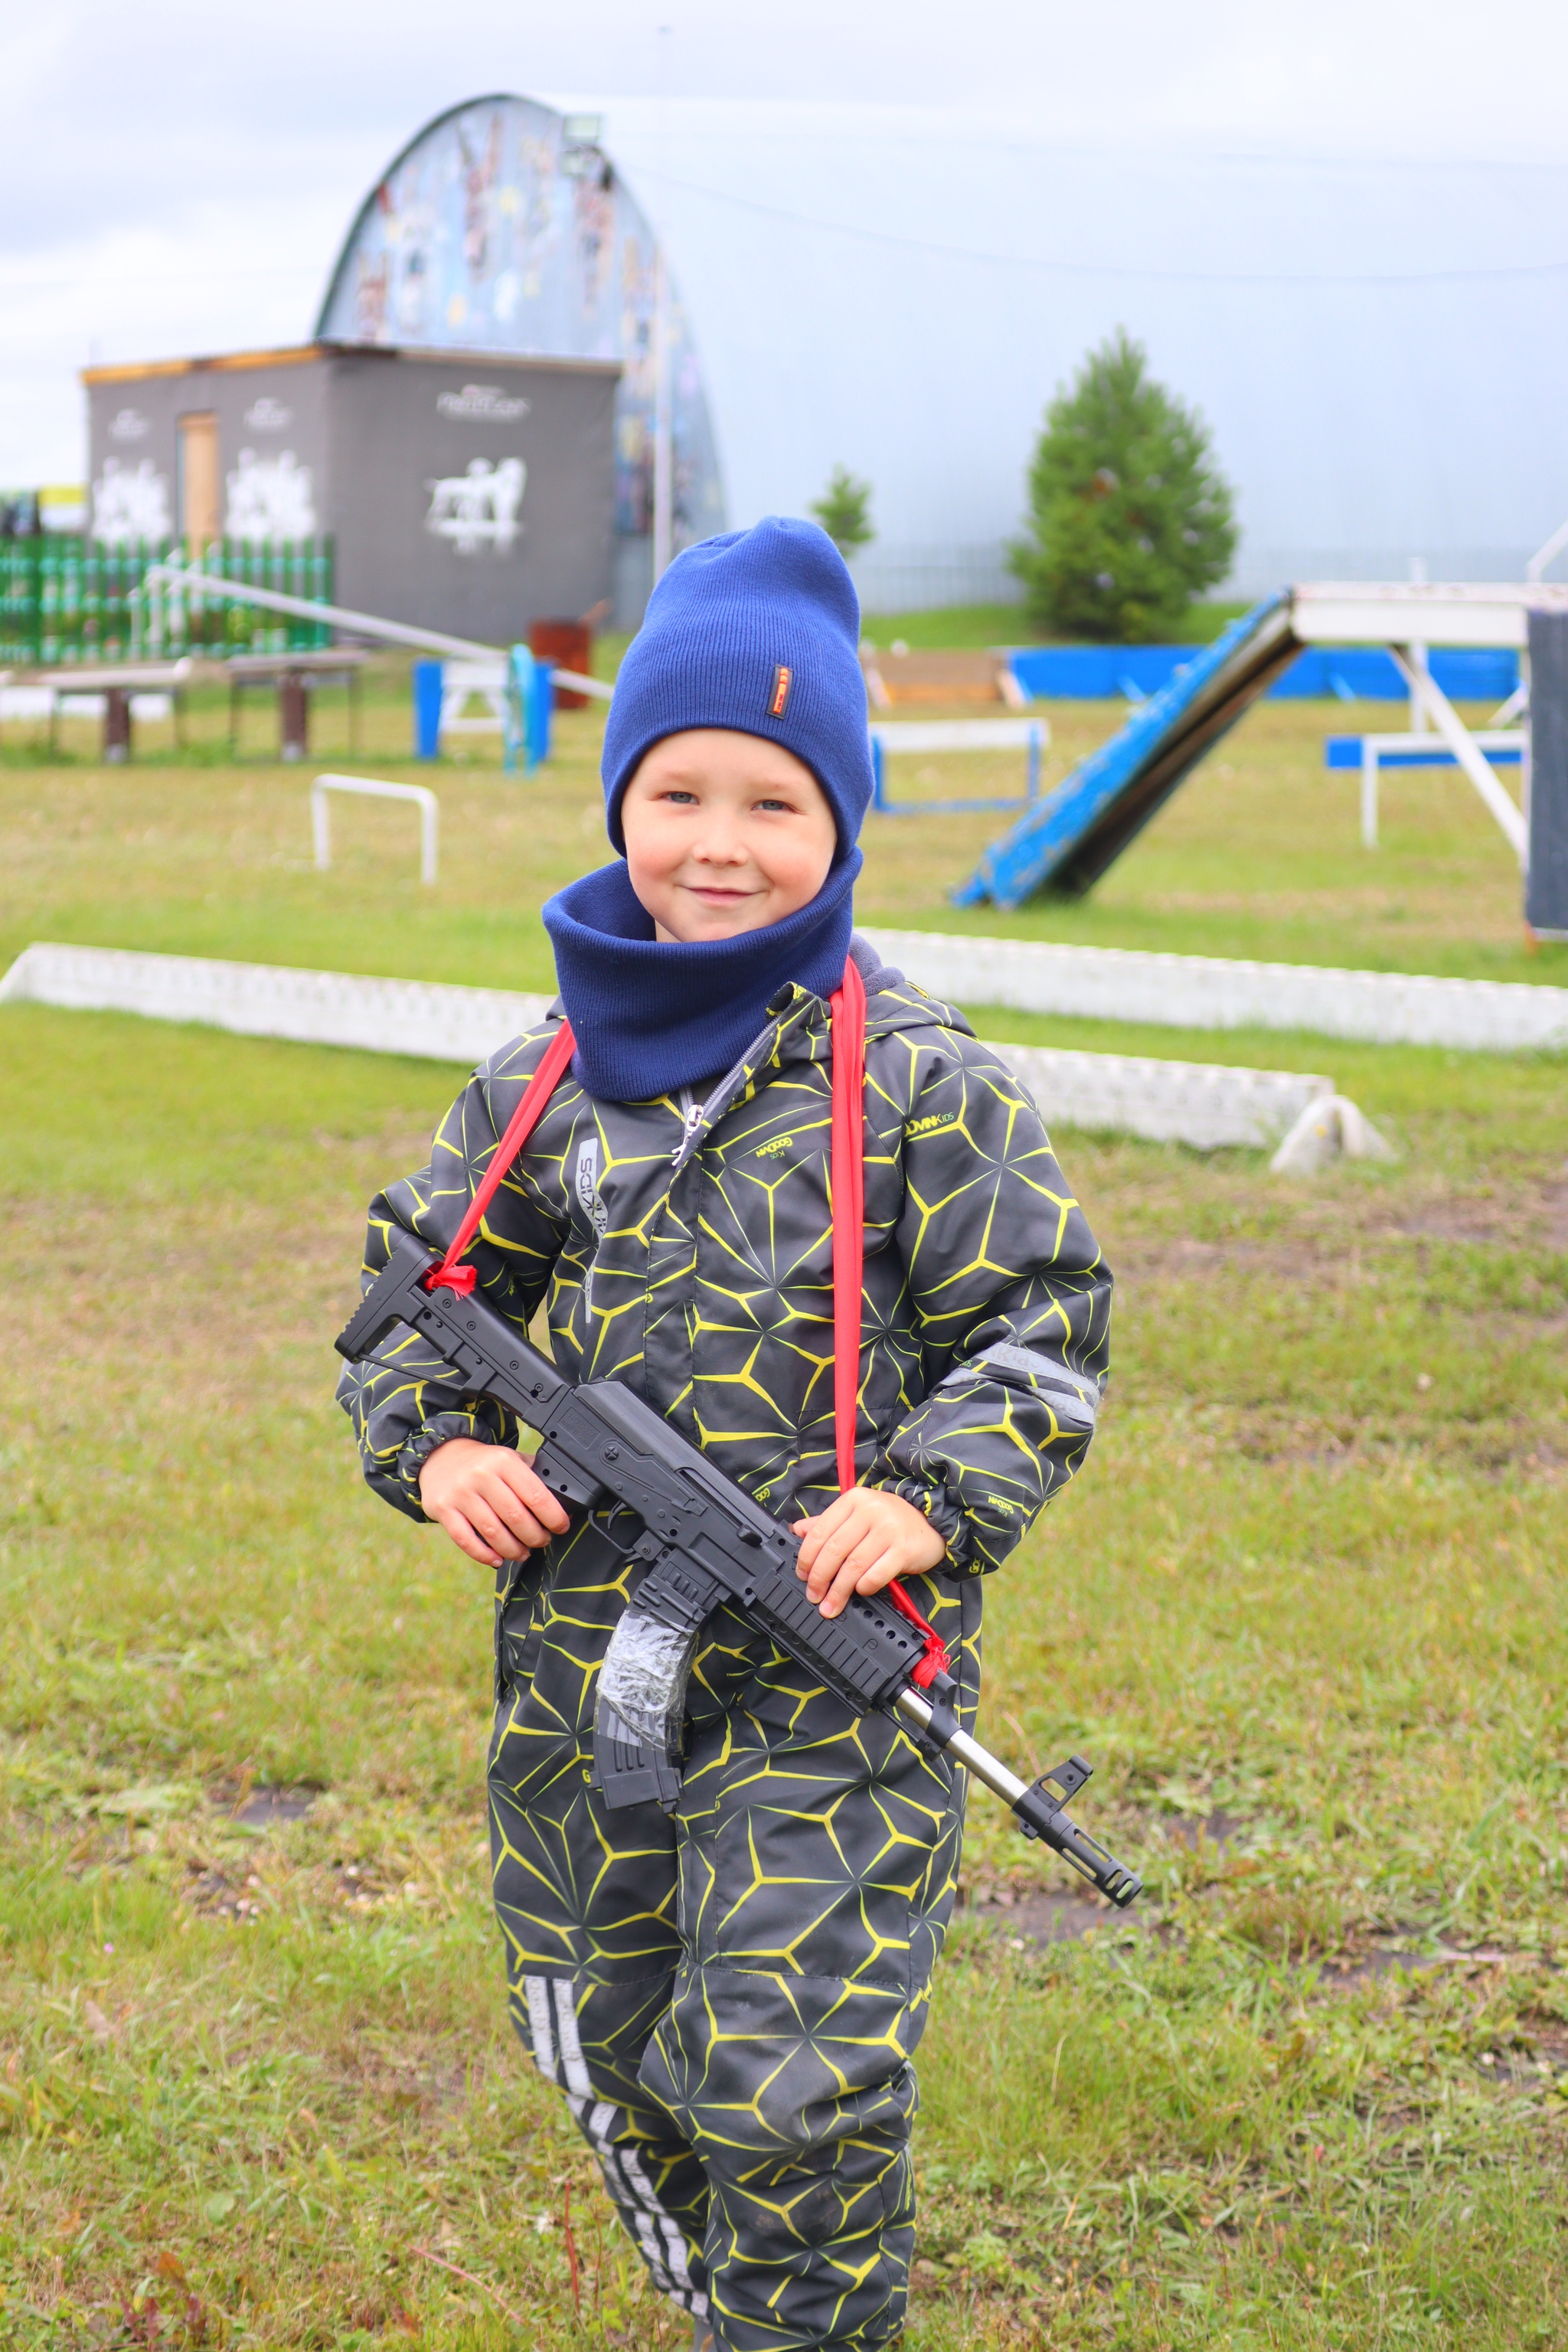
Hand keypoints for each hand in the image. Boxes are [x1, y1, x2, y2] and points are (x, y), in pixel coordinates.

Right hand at [418, 1437, 570, 1566]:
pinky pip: (466, 1540)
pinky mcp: (443, 1510)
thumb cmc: (483, 1464)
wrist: (441, 1456)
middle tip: (542, 1541)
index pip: (535, 1495)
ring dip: (513, 1549)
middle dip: (535, 1536)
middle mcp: (481, 1475)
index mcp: (503, 1461)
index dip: (553, 1517)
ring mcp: (460, 1493)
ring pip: (493, 1532)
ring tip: (523, 1553)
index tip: (561, 1527)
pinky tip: (497, 1559)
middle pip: (516, 1517)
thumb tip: (562, 1501)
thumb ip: (532, 1475)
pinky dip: (485, 1555)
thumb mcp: (508, 1458)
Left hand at [791, 1488, 945, 1619]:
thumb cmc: (890, 1520)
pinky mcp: (904, 1549)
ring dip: (839, 1591)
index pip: (820, 1531)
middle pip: (834, 1550)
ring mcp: (888, 1529)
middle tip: (814, 1596)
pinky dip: (864, 1587)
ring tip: (831, 1605)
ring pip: (853, 1566)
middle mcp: (870, 1511)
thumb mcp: (858, 1513)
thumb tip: (797, 1530)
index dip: (807, 1557)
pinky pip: (876, 1575)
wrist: (930, 1522)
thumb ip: (828, 1522)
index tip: (802, 1575)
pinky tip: (860, 1592)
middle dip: (819, 1578)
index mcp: (853, 1500)